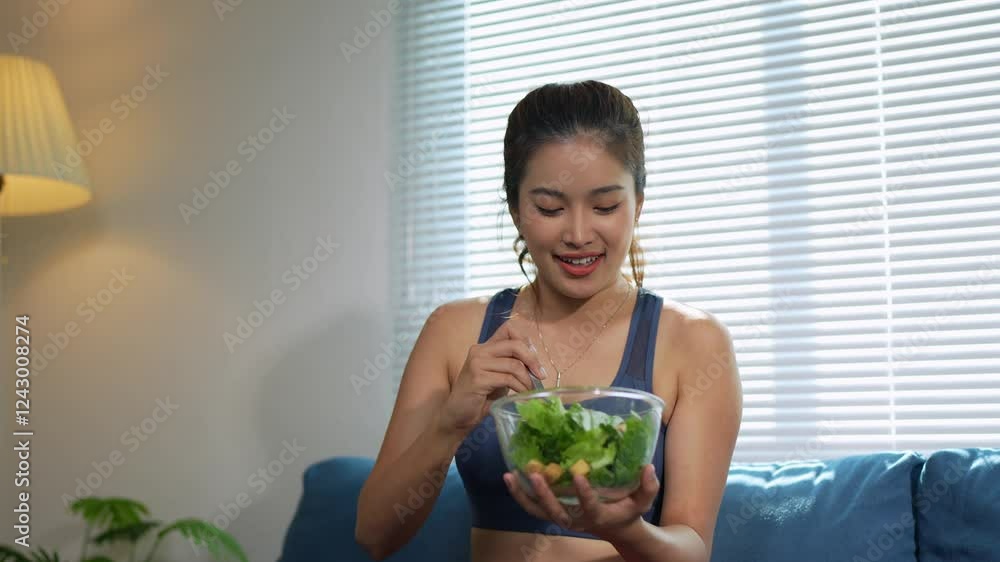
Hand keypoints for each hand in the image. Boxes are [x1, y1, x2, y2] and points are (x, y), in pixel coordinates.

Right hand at [437, 321, 546, 433]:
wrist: (458, 415)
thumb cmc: (480, 397)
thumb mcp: (499, 376)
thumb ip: (512, 365)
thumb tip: (537, 364)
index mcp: (485, 347)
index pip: (509, 328)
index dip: (525, 341)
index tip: (533, 359)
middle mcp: (479, 350)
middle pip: (515, 344)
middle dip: (533, 360)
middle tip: (541, 375)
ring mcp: (476, 363)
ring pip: (514, 364)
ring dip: (527, 379)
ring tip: (531, 390)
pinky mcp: (477, 378)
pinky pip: (507, 379)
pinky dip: (520, 387)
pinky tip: (522, 394)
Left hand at [503, 464, 659, 540]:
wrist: (614, 527)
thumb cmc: (628, 511)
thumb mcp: (643, 500)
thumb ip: (648, 486)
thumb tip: (647, 466)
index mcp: (597, 515)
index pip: (589, 506)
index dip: (584, 493)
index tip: (578, 475)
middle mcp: (575, 518)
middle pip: (555, 511)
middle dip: (544, 494)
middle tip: (536, 474)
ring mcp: (561, 516)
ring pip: (537, 510)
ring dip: (523, 494)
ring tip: (509, 476)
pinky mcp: (553, 511)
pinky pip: (532, 506)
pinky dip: (520, 494)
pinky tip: (510, 476)